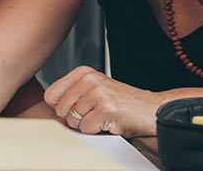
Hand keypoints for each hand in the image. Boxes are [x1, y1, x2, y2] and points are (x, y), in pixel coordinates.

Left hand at [43, 66, 163, 136]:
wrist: (152, 110)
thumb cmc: (122, 102)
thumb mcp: (95, 89)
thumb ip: (72, 94)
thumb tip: (51, 108)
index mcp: (83, 72)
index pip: (51, 95)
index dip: (60, 107)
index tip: (76, 108)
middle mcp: (89, 79)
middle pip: (60, 109)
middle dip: (74, 118)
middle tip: (94, 113)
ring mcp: (98, 93)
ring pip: (73, 120)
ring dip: (87, 124)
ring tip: (102, 116)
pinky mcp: (105, 109)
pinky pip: (86, 128)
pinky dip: (96, 130)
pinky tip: (109, 121)